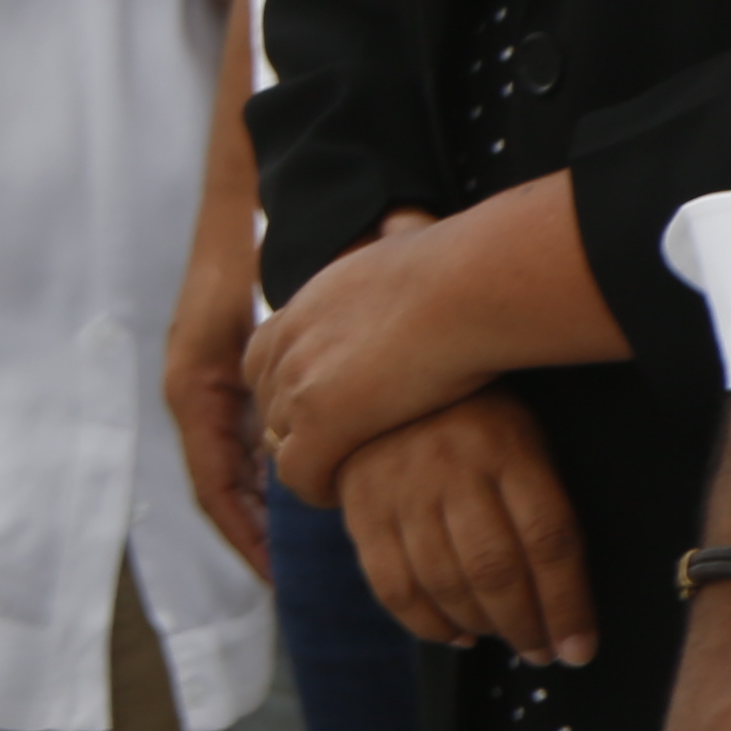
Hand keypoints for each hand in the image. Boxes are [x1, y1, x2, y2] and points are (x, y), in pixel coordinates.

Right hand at [169, 208, 269, 570]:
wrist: (236, 211)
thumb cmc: (242, 261)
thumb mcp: (247, 331)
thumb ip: (262, 390)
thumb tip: (282, 457)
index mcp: (195, 394)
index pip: (215, 489)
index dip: (245, 536)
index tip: (275, 577)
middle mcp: (196, 397)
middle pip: (221, 485)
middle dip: (252, 532)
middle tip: (291, 576)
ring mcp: (209, 386)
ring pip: (231, 465)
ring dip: (260, 505)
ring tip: (297, 547)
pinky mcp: (225, 375)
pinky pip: (241, 440)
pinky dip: (265, 472)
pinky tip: (298, 485)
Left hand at [249, 211, 488, 504]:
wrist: (462, 288)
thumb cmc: (454, 272)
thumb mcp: (397, 258)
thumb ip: (383, 274)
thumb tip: (410, 237)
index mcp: (301, 307)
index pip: (269, 360)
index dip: (297, 390)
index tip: (334, 410)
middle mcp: (287, 343)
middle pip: (269, 403)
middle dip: (298, 430)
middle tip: (341, 452)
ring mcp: (297, 384)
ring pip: (280, 441)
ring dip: (310, 460)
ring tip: (348, 476)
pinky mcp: (320, 424)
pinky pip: (299, 475)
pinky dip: (317, 488)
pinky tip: (346, 494)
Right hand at [331, 391, 595, 662]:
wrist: (382, 369)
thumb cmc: (476, 417)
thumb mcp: (524, 437)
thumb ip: (541, 503)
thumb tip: (564, 598)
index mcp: (508, 447)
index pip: (549, 540)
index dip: (568, 605)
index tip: (580, 649)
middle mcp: (451, 466)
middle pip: (495, 569)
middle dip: (525, 626)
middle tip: (542, 652)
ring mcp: (399, 485)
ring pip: (444, 581)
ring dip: (481, 627)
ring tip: (502, 639)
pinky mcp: (359, 503)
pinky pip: (391, 582)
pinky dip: (425, 622)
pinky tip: (453, 633)